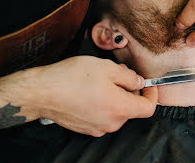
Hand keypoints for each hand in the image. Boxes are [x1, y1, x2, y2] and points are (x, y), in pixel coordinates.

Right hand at [13, 56, 156, 136]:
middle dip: (128, 89)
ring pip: (115, 110)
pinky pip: (101, 114)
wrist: (42, 92)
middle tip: (117, 72)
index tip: (147, 84)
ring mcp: (97, 128)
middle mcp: (111, 123)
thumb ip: (129, 76)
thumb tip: (139, 82)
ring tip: (98, 79)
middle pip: (130, 108)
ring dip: (114, 95)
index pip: (148, 108)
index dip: (152, 94)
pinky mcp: (84, 127)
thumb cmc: (72, 78)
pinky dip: (101, 102)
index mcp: (120, 109)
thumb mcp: (106, 68)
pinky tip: (88, 89)